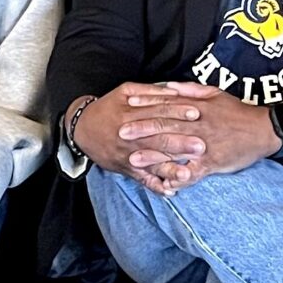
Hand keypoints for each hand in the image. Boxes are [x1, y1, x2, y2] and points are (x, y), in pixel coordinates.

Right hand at [75, 81, 206, 189]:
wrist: (81, 130)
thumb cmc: (107, 108)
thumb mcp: (124, 91)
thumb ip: (149, 91)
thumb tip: (173, 91)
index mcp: (131, 114)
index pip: (158, 113)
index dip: (177, 113)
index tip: (196, 113)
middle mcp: (131, 136)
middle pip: (158, 140)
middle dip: (180, 144)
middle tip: (201, 146)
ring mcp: (129, 155)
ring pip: (152, 163)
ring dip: (170, 169)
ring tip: (188, 174)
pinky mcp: (127, 168)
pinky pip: (142, 179)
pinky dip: (156, 186)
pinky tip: (171, 191)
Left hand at [131, 83, 282, 187]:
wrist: (264, 129)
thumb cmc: (238, 112)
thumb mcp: (215, 93)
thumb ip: (191, 89)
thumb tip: (169, 85)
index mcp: (197, 107)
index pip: (166, 105)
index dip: (146, 105)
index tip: (126, 106)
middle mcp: (198, 124)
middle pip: (166, 126)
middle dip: (142, 130)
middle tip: (120, 133)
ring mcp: (205, 144)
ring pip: (175, 150)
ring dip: (153, 156)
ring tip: (133, 160)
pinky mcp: (214, 162)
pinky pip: (194, 172)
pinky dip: (180, 177)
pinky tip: (165, 183)